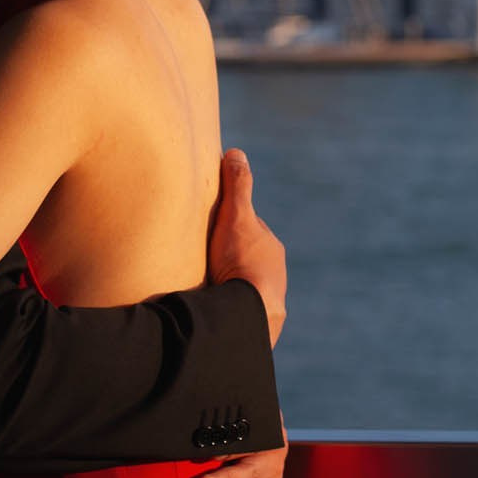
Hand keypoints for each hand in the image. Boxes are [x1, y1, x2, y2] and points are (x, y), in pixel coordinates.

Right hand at [205, 149, 285, 345]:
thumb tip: (236, 153)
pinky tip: (215, 308)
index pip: (248, 230)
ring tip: (206, 287)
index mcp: (270, 249)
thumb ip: (237, 186)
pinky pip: (242, 310)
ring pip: (246, 285)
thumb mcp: (235, 217)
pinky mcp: (258, 325)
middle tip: (203, 258)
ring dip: (230, 285)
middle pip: (248, 259)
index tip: (210, 225)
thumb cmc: (241, 261)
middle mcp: (275, 274)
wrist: (250, 314)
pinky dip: (230, 306)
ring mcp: (268, 300)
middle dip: (230, 257)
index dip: (230, 225)